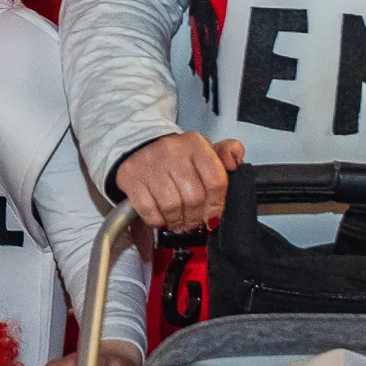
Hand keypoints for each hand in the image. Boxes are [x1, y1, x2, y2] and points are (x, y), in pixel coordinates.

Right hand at [113, 133, 242, 231]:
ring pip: (171, 206)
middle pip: (194, 197)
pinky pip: (148, 210)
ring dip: (177, 221)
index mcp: (195, 144)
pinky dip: (157, 220)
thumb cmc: (177, 157)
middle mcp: (172, 150)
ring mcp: (150, 164)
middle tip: (194, 222)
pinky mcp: (131, 177)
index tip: (213, 216)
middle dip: (195, 217)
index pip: (215, 181)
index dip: (216, 205)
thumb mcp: (205, 151)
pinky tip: (162, 217)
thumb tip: (234, 162)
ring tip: (178, 222)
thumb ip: (228, 153)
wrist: (139, 147)